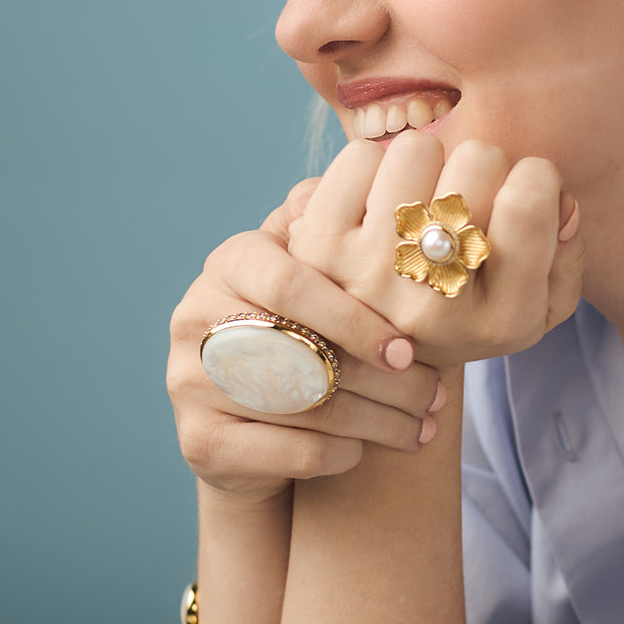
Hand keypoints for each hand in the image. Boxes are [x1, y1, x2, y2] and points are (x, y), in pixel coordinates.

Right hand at [167, 182, 443, 503]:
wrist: (241, 418)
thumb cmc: (297, 328)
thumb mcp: (309, 270)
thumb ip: (333, 224)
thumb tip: (370, 170)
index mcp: (230, 263)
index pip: (290, 282)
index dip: (353, 316)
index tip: (409, 349)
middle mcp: (195, 316)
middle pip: (300, 350)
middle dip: (381, 381)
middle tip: (435, 395)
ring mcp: (188, 383)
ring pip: (301, 407)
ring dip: (376, 422)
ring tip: (425, 427)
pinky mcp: (199, 443)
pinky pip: (287, 452)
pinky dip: (340, 453)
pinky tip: (371, 448)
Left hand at [286, 133, 585, 367]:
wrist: (373, 352)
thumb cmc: (467, 310)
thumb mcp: (537, 304)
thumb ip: (567, 255)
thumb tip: (558, 199)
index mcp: (501, 321)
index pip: (529, 200)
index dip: (535, 178)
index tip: (518, 194)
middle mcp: (433, 307)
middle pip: (479, 161)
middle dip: (482, 167)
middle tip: (467, 201)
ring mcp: (368, 277)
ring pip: (418, 149)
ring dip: (428, 164)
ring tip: (423, 202)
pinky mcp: (318, 248)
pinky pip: (362, 155)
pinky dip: (375, 166)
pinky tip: (379, 204)